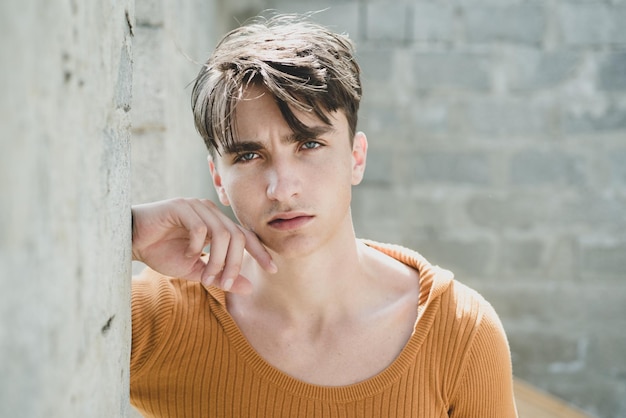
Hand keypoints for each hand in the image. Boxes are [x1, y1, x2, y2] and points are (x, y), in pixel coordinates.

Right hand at [131, 198, 275, 292]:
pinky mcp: (180, 206)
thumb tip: (249, 288)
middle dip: (234, 264)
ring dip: (217, 260)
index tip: (273, 269)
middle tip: (224, 285)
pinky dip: (197, 246)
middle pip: (237, 237)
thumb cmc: (162, 253)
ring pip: (222, 233)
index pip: (245, 236)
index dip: (260, 252)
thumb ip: (221, 277)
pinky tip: (188, 254)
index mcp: (216, 224)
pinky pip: (200, 228)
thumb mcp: (197, 271)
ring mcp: (196, 207)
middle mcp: (210, 212)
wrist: (132, 242)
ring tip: (207, 276)